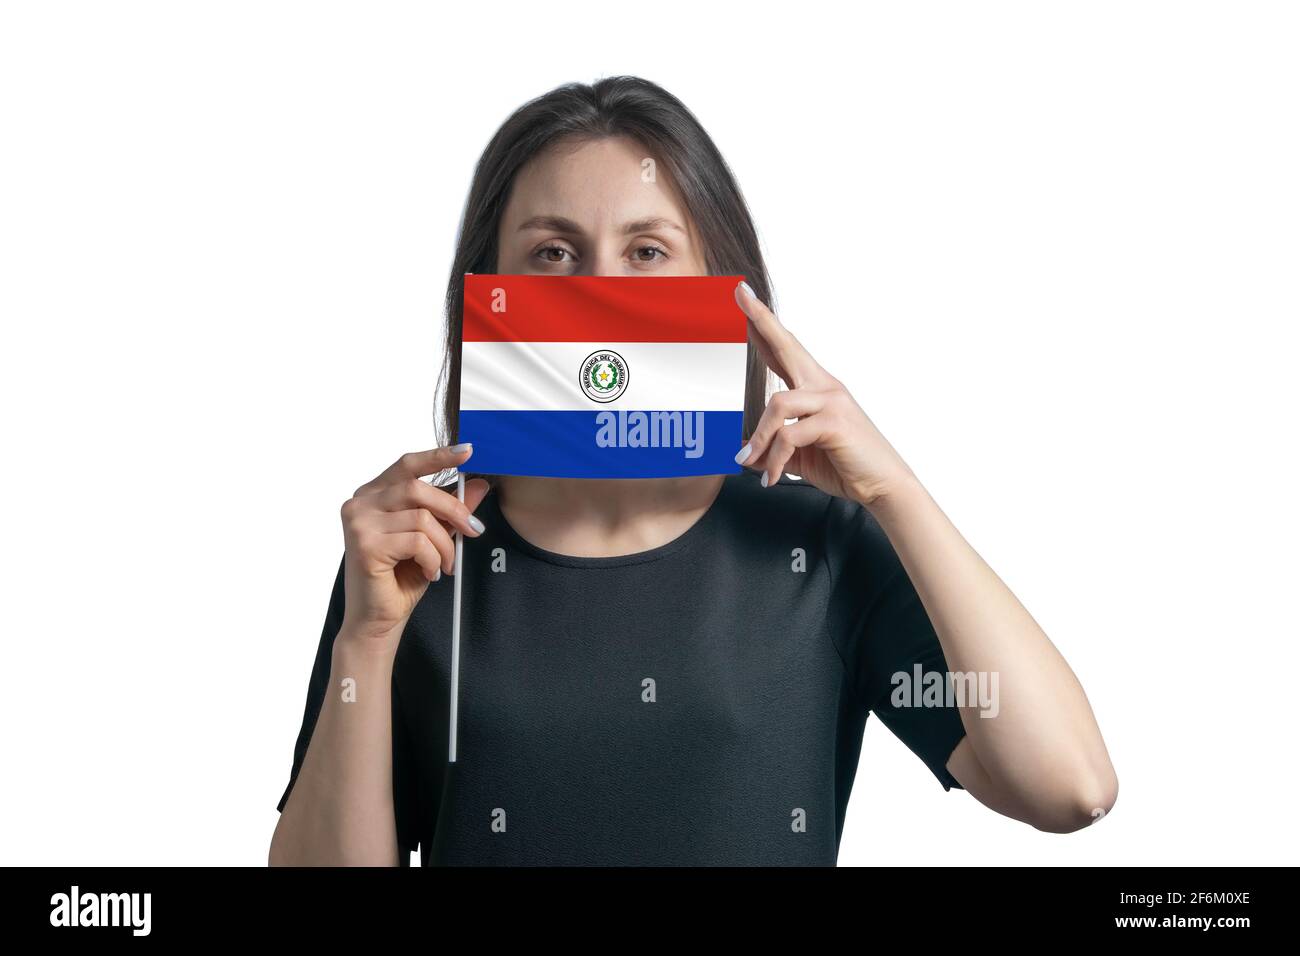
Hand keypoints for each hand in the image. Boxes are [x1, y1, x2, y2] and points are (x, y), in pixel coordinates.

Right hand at [338, 444, 489, 644]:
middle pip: (419, 489)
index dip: (438, 455)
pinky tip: (430, 573)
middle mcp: (360, 503)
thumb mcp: (433, 537)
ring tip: (444, 564)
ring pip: (423, 518)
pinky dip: (434, 559)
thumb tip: (479, 485)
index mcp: (373, 495)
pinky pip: (418, 541)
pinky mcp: (366, 545)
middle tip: (472, 532)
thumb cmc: (400, 578)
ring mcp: (359, 523)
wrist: (378, 620)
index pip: (407, 465)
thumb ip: (450, 510)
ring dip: (445, 545)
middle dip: (454, 510)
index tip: (468, 451)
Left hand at [733, 281, 915, 507]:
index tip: (744, 297)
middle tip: (740, 293)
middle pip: (787, 346)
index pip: (784, 350)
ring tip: (748, 462)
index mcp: (816, 388)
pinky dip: (774, 458)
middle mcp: (824, 387)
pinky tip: (772, 477)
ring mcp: (832, 401)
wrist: (883, 485)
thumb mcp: (800, 457)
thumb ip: (772, 450)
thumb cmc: (846, 465)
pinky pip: (789, 435)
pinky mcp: (835, 421)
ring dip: (759, 438)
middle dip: (762, 320)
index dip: (764, 324)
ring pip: (777, 404)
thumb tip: (744, 454)